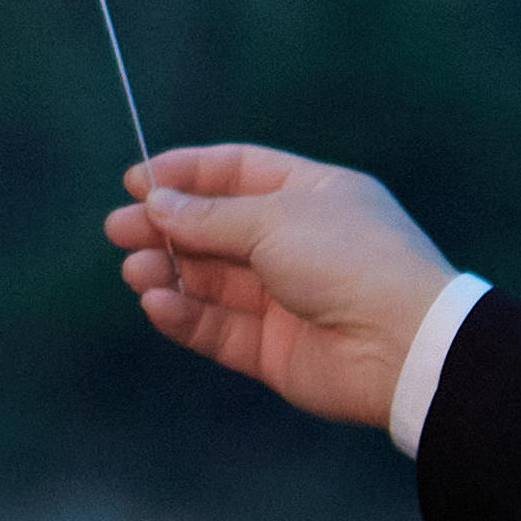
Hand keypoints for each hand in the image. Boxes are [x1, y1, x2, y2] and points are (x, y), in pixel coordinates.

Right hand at [103, 143, 455, 433]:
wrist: (401, 344)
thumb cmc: (349, 260)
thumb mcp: (275, 219)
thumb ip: (210, 216)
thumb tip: (157, 205)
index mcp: (314, 195)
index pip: (240, 172)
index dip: (187, 174)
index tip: (136, 181)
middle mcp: (300, 243)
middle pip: (218, 229)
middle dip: (167, 228)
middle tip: (119, 230)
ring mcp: (287, 298)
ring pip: (213, 281)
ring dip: (170, 272)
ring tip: (135, 269)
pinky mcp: (275, 349)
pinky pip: (220, 328)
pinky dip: (185, 316)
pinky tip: (156, 304)